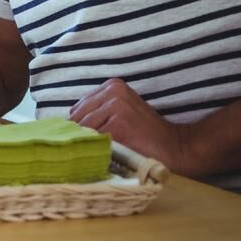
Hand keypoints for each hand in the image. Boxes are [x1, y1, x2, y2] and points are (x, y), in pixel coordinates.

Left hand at [69, 79, 195, 173]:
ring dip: (89, 144)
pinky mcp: (119, 125)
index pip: (77, 108)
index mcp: (112, 85)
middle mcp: (113, 91)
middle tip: (94, 150)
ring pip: (84, 129)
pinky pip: (94, 140)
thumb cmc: (145, 133)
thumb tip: (64, 123)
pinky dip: (98, 150)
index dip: (79, 127)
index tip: (88, 139)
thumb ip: (97, 111)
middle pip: (77, 118)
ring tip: (104, 152)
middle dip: (81, 135)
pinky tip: (110, 155)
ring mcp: (116, 107)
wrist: (175, 147)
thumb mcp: (121, 111)